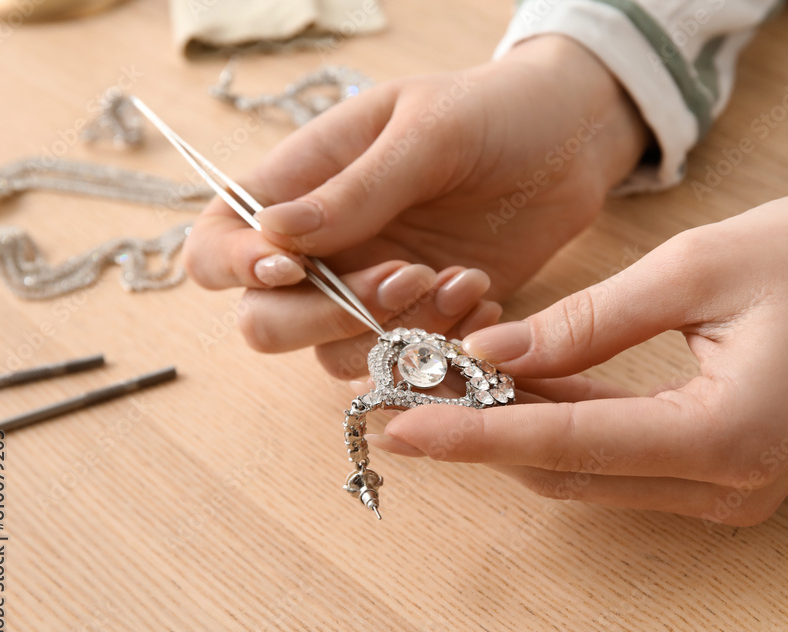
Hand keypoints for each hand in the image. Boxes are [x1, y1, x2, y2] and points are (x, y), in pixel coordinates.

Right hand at [183, 35, 646, 376]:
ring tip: (462, 278)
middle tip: (407, 276)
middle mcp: (325, 249)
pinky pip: (406, 363)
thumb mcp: (426, 132)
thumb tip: (272, 233)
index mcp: (301, 185)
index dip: (235, 269)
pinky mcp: (423, 320)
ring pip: (338, 355)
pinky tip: (483, 294)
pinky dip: (441, 346)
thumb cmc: (492, 112)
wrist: (569, 143)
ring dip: (398, 332)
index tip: (292, 268)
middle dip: (328, 317)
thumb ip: (355, 188)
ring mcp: (371, 290)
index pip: (218, 244)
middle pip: (267, 322)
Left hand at [370, 175, 787, 524]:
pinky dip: (564, 422)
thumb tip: (495, 352)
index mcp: (724, 437)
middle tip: (411, 383)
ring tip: (450, 376)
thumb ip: (589, 322)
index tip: (403, 423)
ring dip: (518, 425)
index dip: (476, 435)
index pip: (567, 444)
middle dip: (484, 429)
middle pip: (569, 469)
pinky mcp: (722, 470)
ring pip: (589, 469)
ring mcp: (727, 488)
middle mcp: (725, 486)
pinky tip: (517, 382)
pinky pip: (620, 456)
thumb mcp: (696, 267)